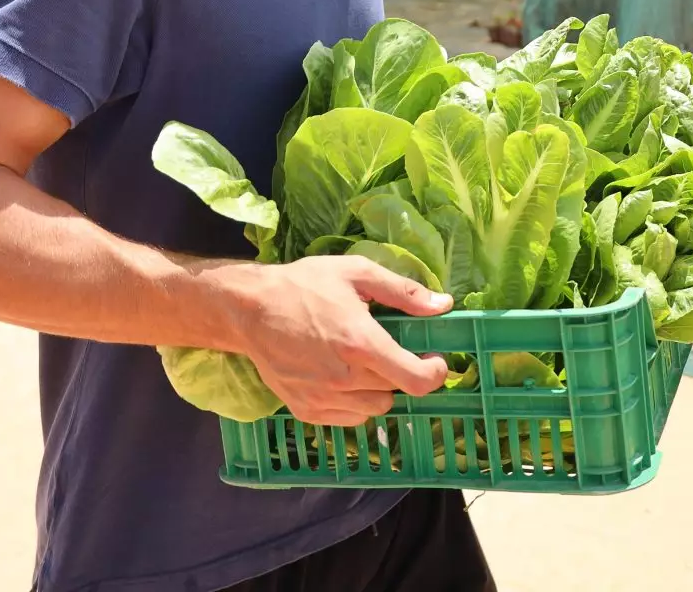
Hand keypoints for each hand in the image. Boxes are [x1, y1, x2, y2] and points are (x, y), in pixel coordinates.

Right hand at [221, 256, 451, 426]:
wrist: (249, 309)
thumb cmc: (304, 285)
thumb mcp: (356, 273)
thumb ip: (403, 291)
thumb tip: (443, 305)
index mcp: (361, 343)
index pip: (417, 380)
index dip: (435, 373)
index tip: (433, 359)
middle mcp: (344, 378)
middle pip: (397, 391)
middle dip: (401, 370)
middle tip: (387, 348)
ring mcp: (323, 399)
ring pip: (375, 409)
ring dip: (379, 389)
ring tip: (362, 362)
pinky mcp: (306, 410)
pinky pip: (348, 418)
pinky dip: (354, 403)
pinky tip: (342, 376)